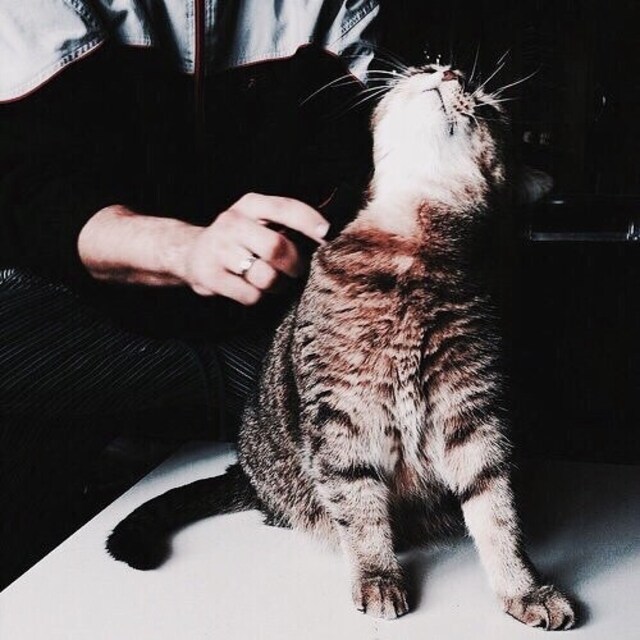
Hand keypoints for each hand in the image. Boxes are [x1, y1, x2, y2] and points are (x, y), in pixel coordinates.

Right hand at [179, 193, 329, 303]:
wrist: (190, 253)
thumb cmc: (239, 240)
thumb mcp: (258, 221)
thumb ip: (287, 225)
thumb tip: (327, 238)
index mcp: (250, 205)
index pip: (284, 207)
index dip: (308, 221)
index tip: (327, 234)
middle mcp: (232, 222)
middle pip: (276, 247)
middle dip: (294, 265)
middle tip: (296, 271)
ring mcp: (218, 249)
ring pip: (265, 276)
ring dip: (277, 285)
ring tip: (273, 282)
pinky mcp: (209, 275)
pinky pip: (250, 295)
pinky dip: (257, 297)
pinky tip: (250, 288)